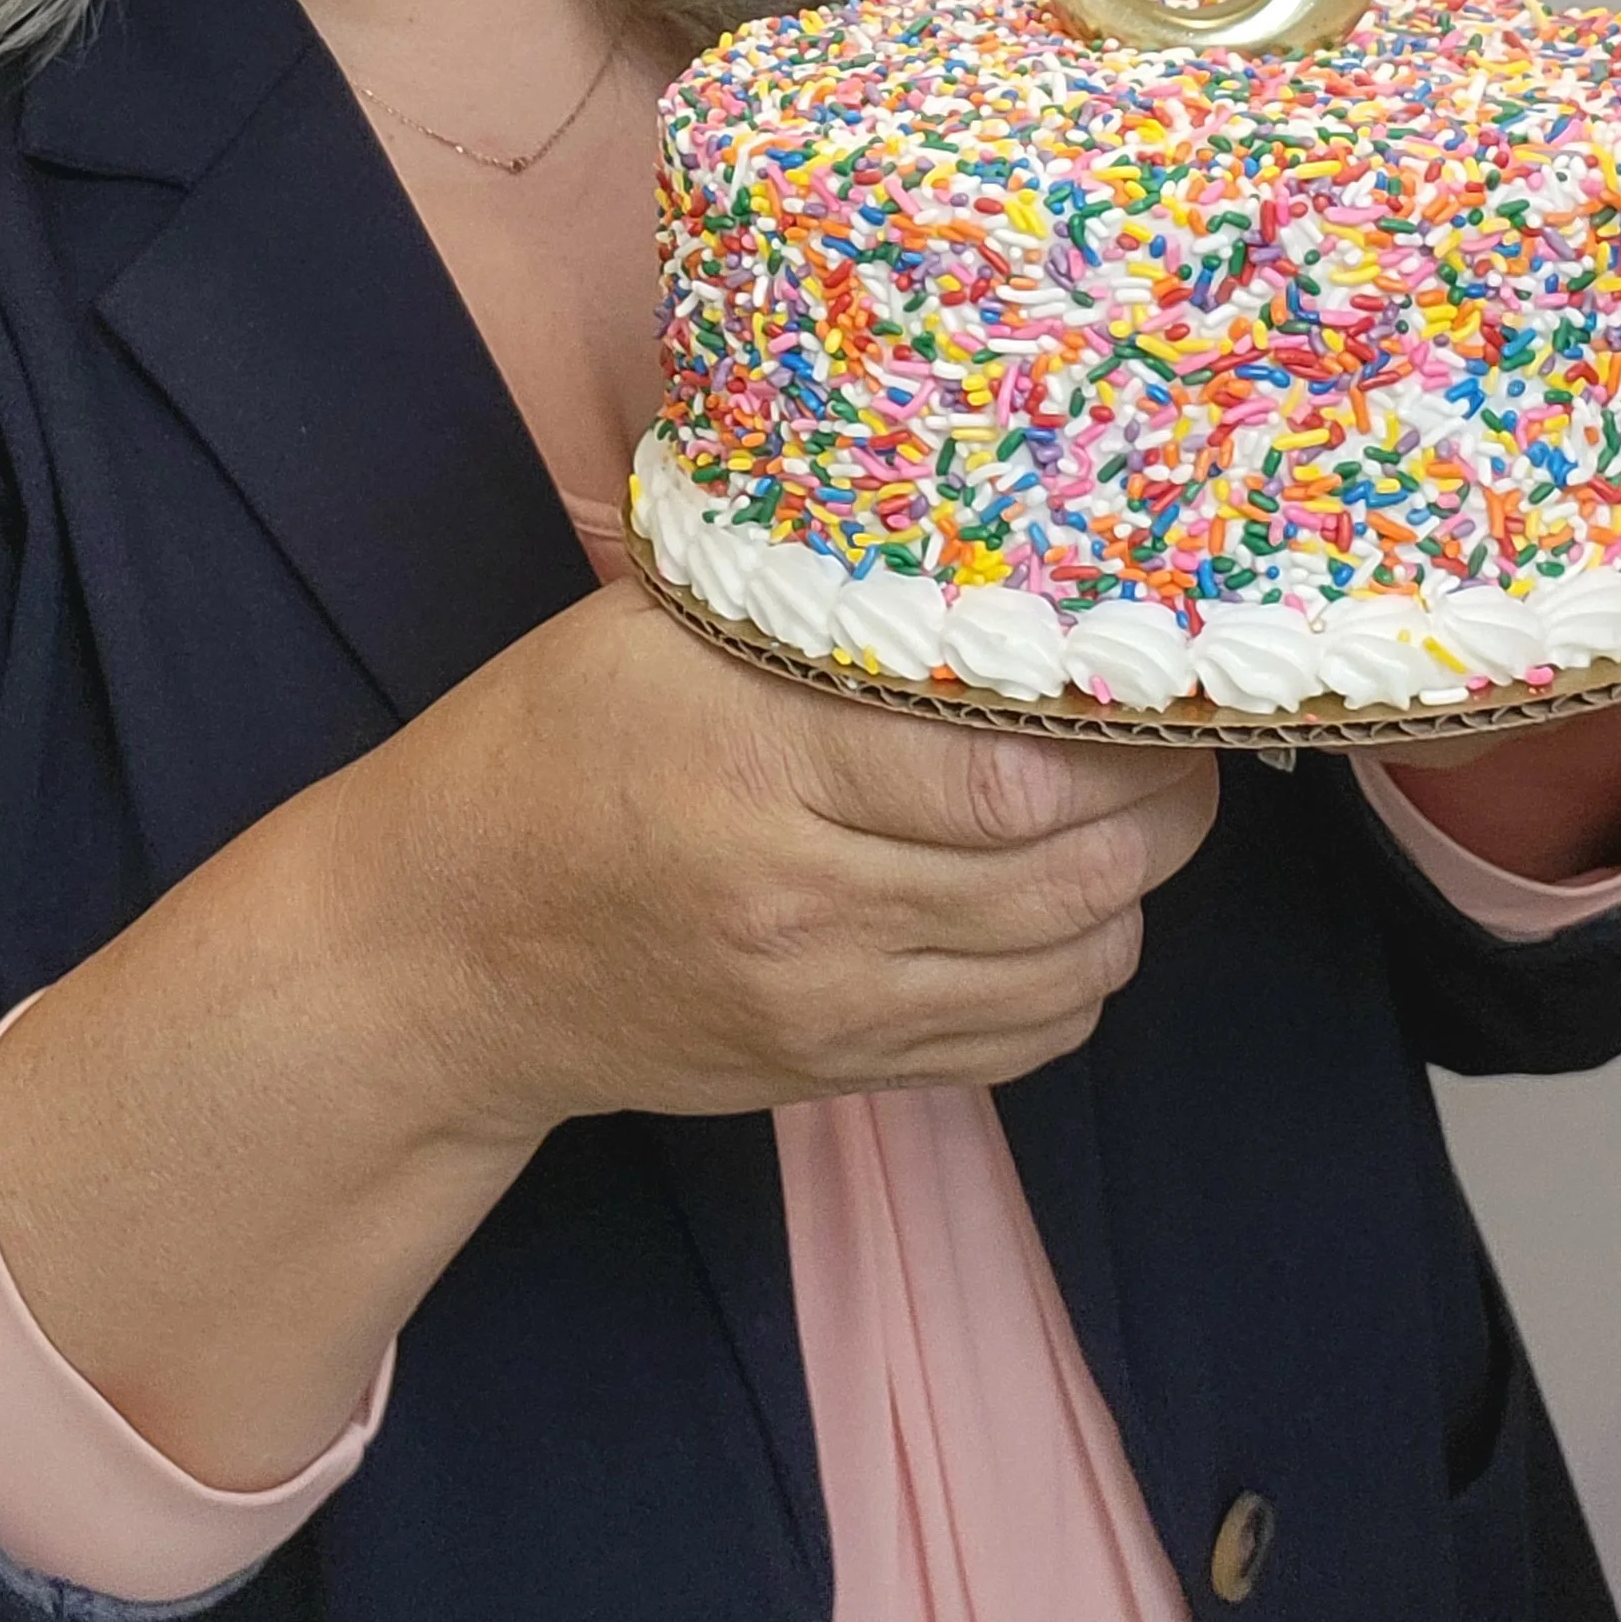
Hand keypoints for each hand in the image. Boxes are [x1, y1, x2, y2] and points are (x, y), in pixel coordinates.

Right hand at [347, 581, 1219, 1136]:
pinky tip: (1059, 902)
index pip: (1009, 775)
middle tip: (1178, 730)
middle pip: (1070, 877)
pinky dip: (1080, 972)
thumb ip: (818, 604)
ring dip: (1134, 885)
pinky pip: (1027, 1042)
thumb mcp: (654, 631)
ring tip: (1130, 806)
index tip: (1156, 668)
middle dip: (1163, 803)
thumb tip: (989, 548)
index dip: (1121, 731)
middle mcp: (809, 907)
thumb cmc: (546, 749)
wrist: (442, 948)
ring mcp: (832, 1009)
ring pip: (1072, 966)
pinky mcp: (839, 1073)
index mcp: (760, 768)